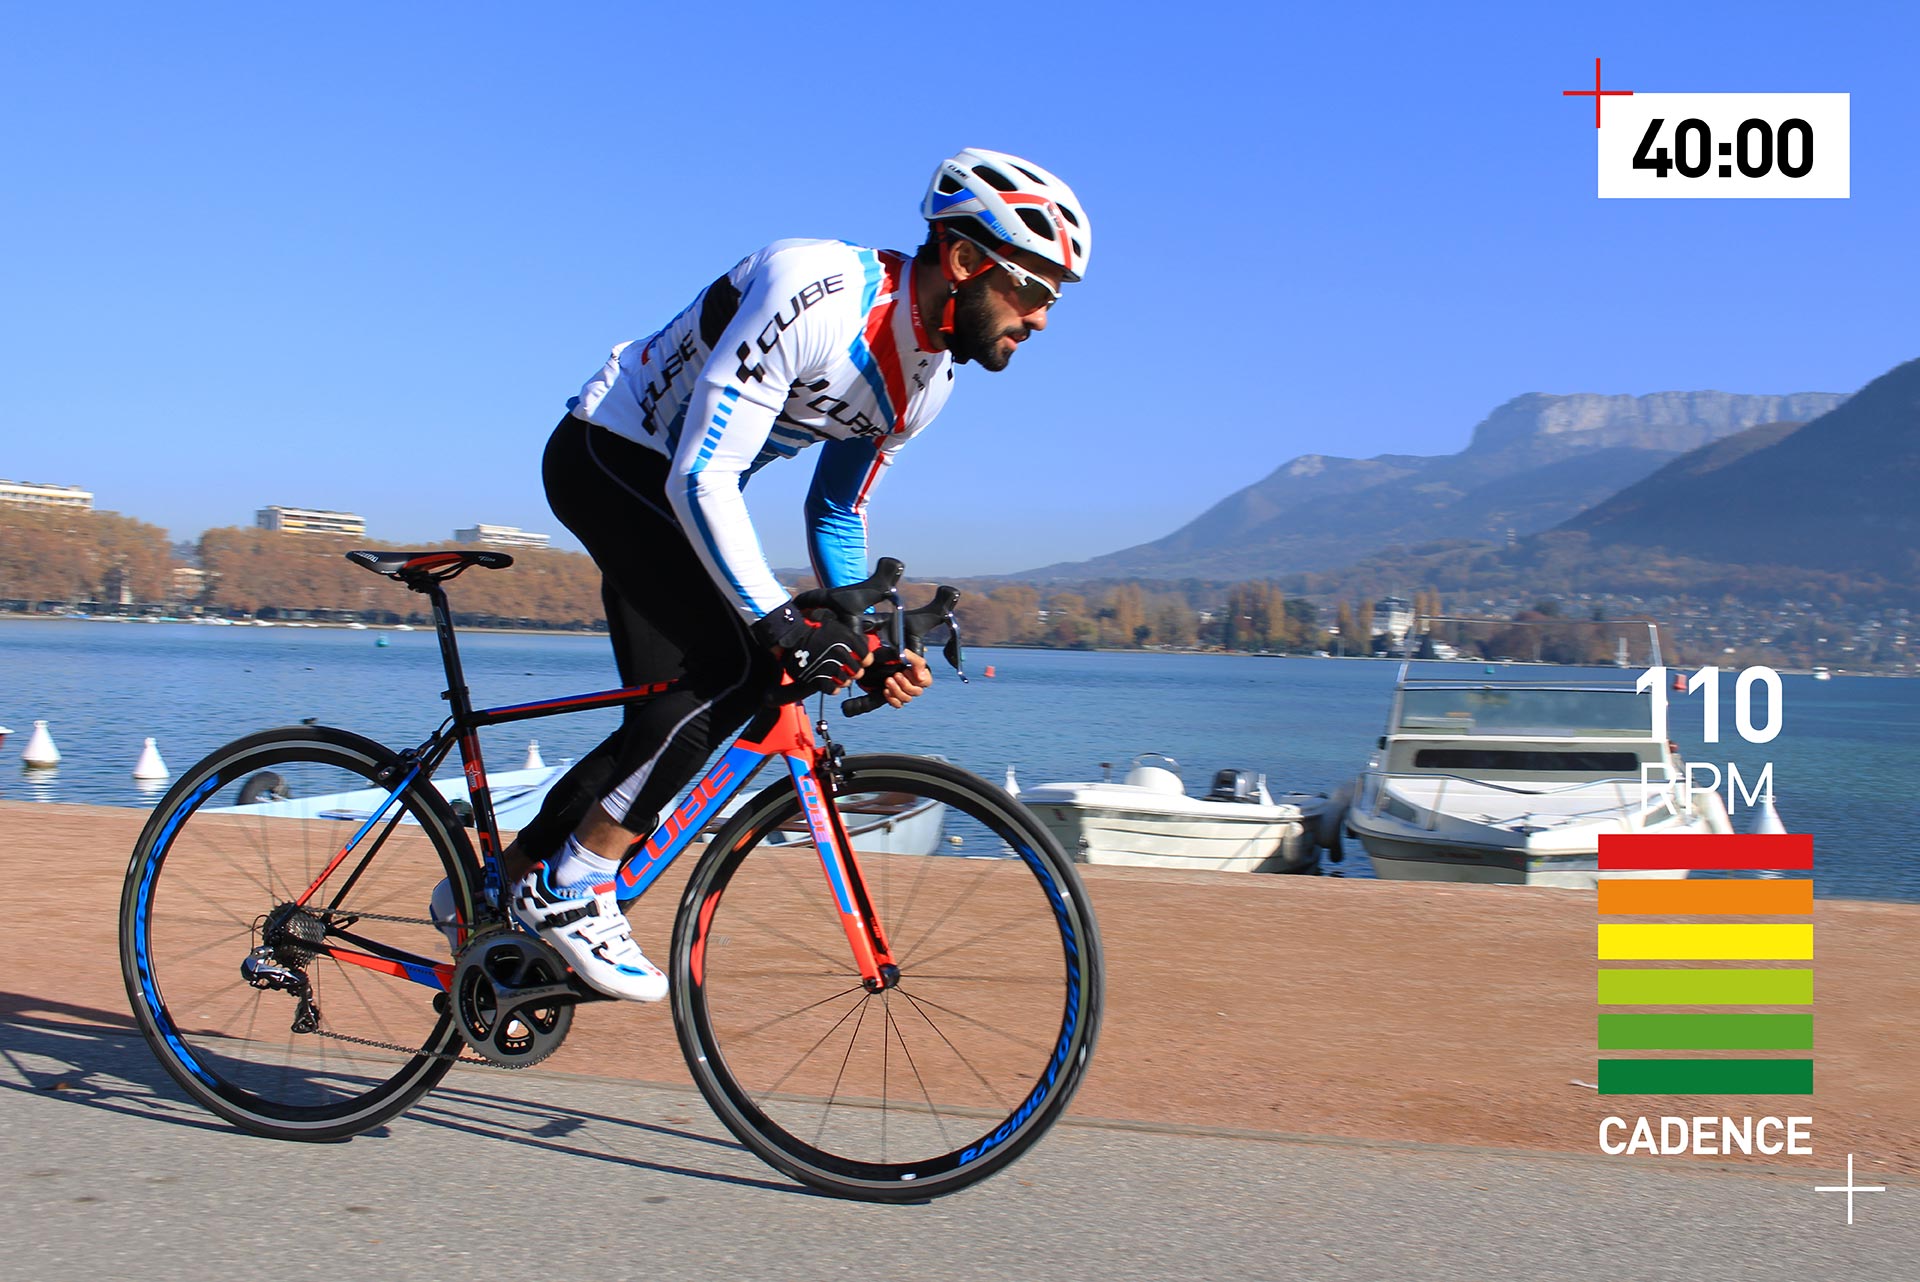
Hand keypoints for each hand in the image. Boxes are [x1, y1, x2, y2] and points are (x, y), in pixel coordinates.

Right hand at [752, 603, 874, 698]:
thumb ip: (852, 637)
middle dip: (854, 672)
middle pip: (858, 672)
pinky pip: (833, 689)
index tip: (860, 661)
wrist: (793, 640)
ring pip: (846, 681)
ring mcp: (829, 666)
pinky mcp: (818, 678)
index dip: (864, 661)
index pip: (866, 657)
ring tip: (838, 676)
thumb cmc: (816, 633)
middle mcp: (840, 652)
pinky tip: (830, 682)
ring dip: (843, 680)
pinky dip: (833, 688)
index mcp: (847, 640)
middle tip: (848, 670)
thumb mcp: (836, 628)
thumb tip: (866, 645)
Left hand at [857, 646, 933, 708]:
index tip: (906, 671)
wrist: (879, 662)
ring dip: (896, 690)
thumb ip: (916, 662)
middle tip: (896, 675)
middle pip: (916, 692)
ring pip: (907, 699)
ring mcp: (905, 693)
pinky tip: (886, 690)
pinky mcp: (896, 699)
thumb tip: (921, 677)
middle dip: (905, 684)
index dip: (918, 679)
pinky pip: (898, 704)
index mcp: (920, 675)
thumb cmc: (896, 658)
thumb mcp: (906, 656)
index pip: (927, 682)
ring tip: (888, 680)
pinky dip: (892, 699)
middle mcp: (915, 686)